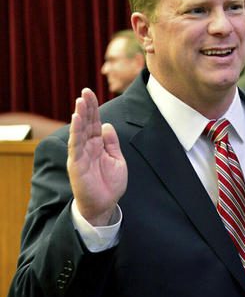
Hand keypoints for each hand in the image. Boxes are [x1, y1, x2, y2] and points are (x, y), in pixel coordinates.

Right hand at [67, 88, 126, 225]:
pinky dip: (75, 132)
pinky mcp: (76, 163)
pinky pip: (75, 145)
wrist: (104, 205)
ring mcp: (80, 154)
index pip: (94, 122)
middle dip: (86, 107)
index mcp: (98, 145)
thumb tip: (106, 125)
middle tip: (85, 91)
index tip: (90, 93)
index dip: (93, 108)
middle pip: (86, 123)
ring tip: (80, 101)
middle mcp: (87, 147)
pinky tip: (76, 120)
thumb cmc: (110, 184)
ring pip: (79, 131)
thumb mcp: (117, 160)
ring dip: (80, 116)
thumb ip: (112, 143)